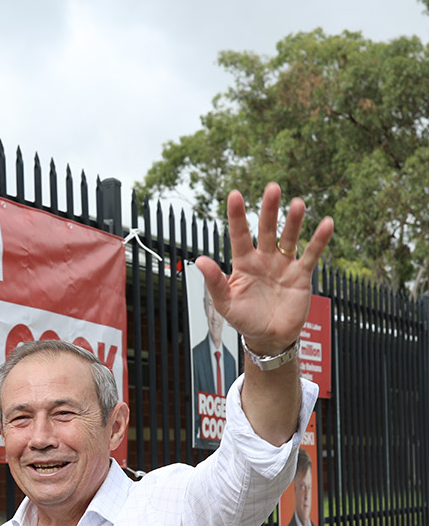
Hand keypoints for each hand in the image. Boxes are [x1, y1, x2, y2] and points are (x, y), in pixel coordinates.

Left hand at [193, 183, 332, 355]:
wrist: (268, 337)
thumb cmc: (244, 319)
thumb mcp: (225, 303)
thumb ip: (214, 281)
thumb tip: (199, 260)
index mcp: (243, 263)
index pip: (239, 235)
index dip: (237, 216)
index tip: (235, 194)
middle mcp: (264, 259)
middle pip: (267, 229)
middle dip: (269, 210)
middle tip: (272, 188)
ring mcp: (283, 265)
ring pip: (289, 238)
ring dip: (293, 221)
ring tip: (297, 204)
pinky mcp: (301, 275)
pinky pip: (311, 254)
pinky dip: (318, 240)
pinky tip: (326, 223)